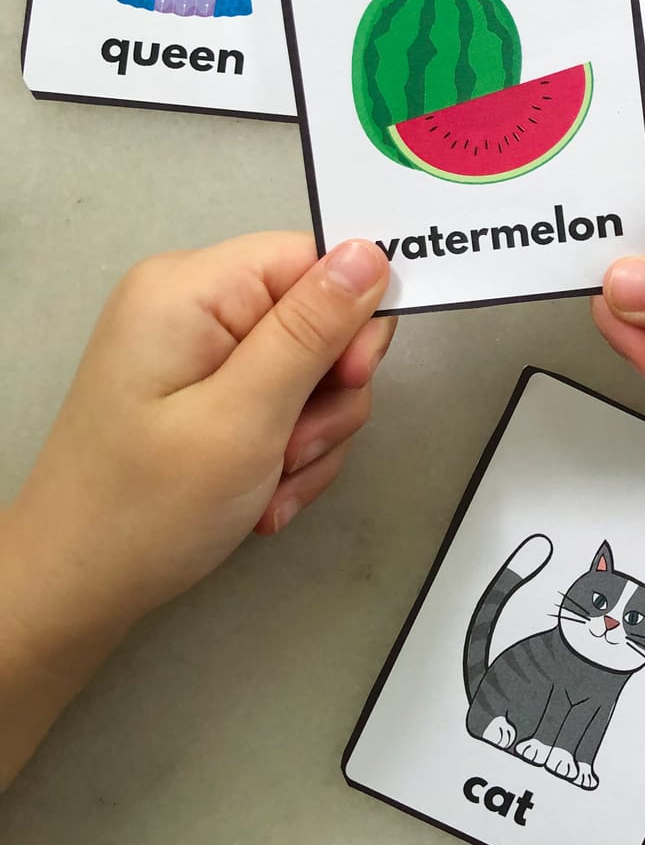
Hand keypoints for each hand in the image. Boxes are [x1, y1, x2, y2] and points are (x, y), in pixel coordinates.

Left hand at [9, 234, 393, 635]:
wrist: (77, 589)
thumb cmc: (141, 512)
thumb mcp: (244, 419)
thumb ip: (311, 331)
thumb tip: (368, 255)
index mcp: (189, 289)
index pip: (314, 259)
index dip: (351, 317)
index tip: (348, 381)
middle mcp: (192, 304)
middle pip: (320, 317)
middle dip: (328, 393)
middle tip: (295, 448)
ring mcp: (198, 348)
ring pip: (313, 370)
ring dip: (311, 435)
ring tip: (270, 481)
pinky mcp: (207, 387)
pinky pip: (286, 401)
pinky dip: (290, 451)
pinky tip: (263, 492)